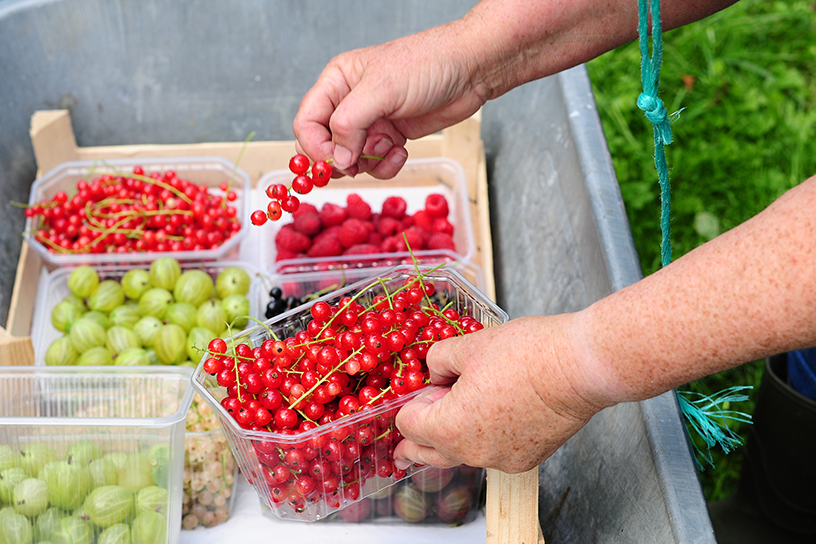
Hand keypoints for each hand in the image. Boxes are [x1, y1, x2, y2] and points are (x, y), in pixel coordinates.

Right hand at [292, 21, 490, 178]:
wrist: (470, 70)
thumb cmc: (427, 64)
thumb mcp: (382, 89)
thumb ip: (350, 124)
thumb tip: (336, 159)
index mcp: (337, 82)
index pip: (306, 122)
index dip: (314, 147)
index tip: (332, 163)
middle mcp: (350, 102)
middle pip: (325, 145)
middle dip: (341, 160)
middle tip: (357, 164)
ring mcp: (371, 121)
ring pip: (351, 159)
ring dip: (368, 163)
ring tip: (388, 147)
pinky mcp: (391, 136)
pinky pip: (375, 163)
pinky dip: (386, 165)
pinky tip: (401, 150)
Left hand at [393, 315, 606, 472]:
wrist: (579, 367)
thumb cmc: (526, 354)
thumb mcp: (466, 346)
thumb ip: (438, 361)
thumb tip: (435, 372)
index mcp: (450, 428)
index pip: (408, 426)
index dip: (411, 403)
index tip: (422, 389)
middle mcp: (472, 453)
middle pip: (430, 455)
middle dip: (415, 446)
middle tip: (402, 450)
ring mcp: (501, 460)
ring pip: (464, 453)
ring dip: (455, 436)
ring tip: (464, 407)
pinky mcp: (526, 459)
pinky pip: (493, 452)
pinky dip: (487, 438)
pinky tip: (498, 411)